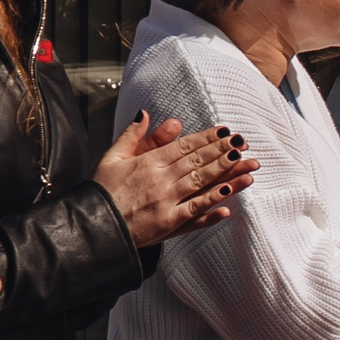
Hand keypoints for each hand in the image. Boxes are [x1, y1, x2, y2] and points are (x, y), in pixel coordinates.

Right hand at [93, 113, 259, 246]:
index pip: (184, 146)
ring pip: (202, 183)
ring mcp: (166, 201)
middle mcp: (160, 179)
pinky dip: (213, 204)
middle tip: (243, 143)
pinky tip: (229, 196)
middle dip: (223, 151)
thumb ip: (132, 136)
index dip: (206, 138)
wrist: (92, 225)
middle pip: (198, 162)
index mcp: (148, 162)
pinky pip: (196, 211)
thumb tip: (145, 113)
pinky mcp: (169, 223)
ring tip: (247, 164)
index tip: (225, 131)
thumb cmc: (101, 191)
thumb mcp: (111, 157)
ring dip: (227, 173)